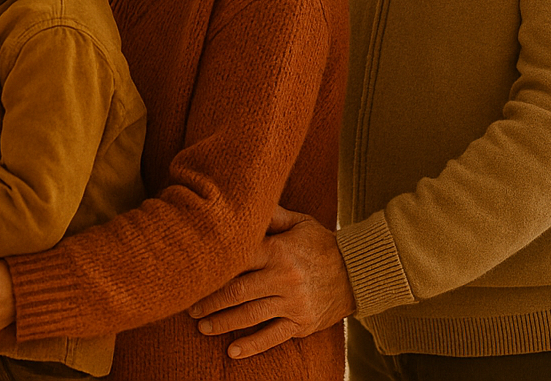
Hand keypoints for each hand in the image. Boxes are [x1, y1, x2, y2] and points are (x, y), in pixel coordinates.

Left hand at [188, 206, 355, 358]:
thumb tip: (244, 199)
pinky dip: (252, 345)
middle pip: (237, 291)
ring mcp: (292, 303)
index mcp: (278, 251)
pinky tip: (232, 351)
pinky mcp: (301, 323)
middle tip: (190, 307)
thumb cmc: (323, 244)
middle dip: (210, 300)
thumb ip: (272, 215)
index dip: (213, 268)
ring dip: (223, 322)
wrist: (361, 272)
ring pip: (250, 315)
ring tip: (202, 326)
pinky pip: (273, 337)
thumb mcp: (300, 223)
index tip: (193, 273)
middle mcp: (283, 278)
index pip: (237, 259)